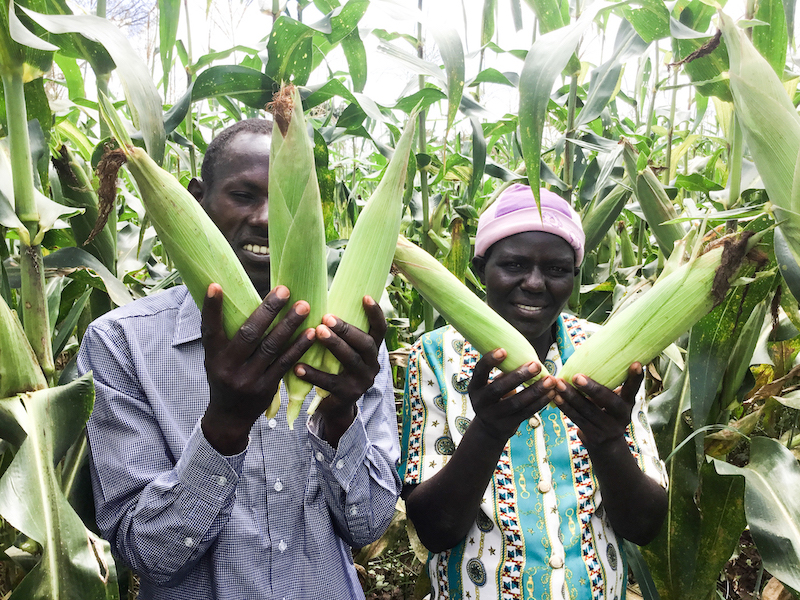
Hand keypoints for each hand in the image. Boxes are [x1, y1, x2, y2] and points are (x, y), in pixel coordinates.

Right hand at [201, 284, 315, 452]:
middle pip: (249, 334)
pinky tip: (311, 333)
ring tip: (304, 306)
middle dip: (268, 311)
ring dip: (289, 325)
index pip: (209, 329)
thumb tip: (233, 300)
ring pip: (271, 347)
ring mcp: (248, 379)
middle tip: (284, 290)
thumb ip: (224, 336)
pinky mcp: (266, 388)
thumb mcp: (215, 359)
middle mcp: (228, 367)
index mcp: (213, 356)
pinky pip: (285, 363)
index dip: (211, 308)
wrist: (229, 417)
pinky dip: (299, 347)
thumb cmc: (224, 378)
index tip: (216, 286)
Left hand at [295, 296, 386, 420]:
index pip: (380, 329)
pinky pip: (330, 383)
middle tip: (327, 317)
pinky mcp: (347, 395)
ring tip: (316, 332)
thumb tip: (319, 299)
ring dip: (334, 345)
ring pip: (350, 361)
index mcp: (372, 350)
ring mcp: (361, 381)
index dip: (375, 313)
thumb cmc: (335, 368)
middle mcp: (372, 365)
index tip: (365, 296)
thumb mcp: (344, 351)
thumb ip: (340, 333)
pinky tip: (297, 366)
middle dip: (346, 329)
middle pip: (365, 344)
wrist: (336, 406)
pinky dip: (313, 374)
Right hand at [467, 349, 555, 442]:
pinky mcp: (507, 425)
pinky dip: (540, 403)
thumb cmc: (495, 396)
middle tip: (536, 365)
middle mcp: (480, 401)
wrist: (489, 427)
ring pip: (516, 402)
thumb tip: (524, 351)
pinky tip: (551, 393)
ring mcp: (493, 415)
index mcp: (475, 386)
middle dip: (519, 376)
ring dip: (535, 390)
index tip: (504, 350)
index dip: (490, 361)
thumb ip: (502, 372)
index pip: (479, 371)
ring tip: (550, 380)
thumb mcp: (490, 385)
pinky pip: (526, 413)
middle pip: (499, 388)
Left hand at [553, 363, 642, 449]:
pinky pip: (577, 419)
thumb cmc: (607, 411)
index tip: (636, 364)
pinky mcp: (593, 435)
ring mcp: (608, 427)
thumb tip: (591, 356)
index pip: (633, 389)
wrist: (607, 445)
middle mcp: (622, 415)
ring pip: (588, 410)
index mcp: (627, 403)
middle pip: (608, 401)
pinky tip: (556, 396)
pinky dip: (565, 407)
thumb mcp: (614, 400)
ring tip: (559, 383)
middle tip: (576, 376)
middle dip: (592, 388)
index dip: (635, 377)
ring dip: (571, 396)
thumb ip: (608, 385)